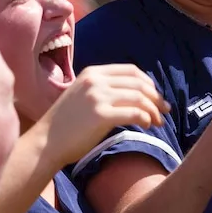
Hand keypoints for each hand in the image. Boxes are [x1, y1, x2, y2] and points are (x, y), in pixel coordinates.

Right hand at [36, 64, 169, 168]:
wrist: (46, 142)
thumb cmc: (65, 124)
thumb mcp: (82, 96)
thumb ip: (103, 90)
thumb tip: (135, 96)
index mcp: (93, 73)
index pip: (131, 71)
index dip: (148, 83)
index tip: (155, 96)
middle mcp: (96, 81)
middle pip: (139, 83)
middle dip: (156, 97)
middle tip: (165, 111)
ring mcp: (98, 97)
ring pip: (140, 98)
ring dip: (154, 110)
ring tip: (159, 122)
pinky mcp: (101, 115)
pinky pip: (135, 113)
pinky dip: (146, 119)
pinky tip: (147, 125)